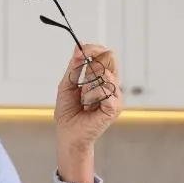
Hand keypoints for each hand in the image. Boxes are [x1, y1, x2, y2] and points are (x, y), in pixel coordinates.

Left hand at [53, 44, 122, 182]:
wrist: (68, 133)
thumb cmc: (68, 112)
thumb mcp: (67, 84)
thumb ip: (74, 66)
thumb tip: (78, 49)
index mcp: (101, 78)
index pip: (105, 55)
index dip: (94, 49)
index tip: (81, 50)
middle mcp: (111, 85)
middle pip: (110, 58)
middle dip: (92, 63)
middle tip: (81, 79)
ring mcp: (115, 96)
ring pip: (105, 74)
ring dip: (88, 86)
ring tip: (84, 100)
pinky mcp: (115, 107)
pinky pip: (105, 90)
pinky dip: (91, 96)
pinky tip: (88, 106)